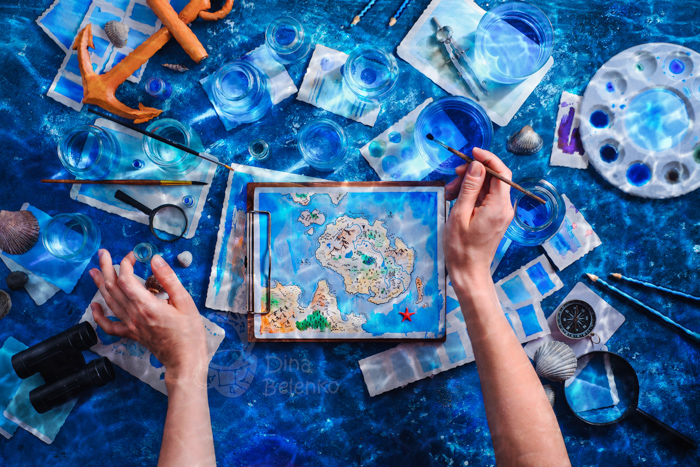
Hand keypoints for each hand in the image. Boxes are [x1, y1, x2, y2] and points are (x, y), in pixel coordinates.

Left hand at [89, 249, 208, 381]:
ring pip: (109, 302)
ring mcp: (131, 325)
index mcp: (147, 305)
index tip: (134, 255)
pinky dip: (99, 316)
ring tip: (93, 271)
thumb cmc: (189, 333)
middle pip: (113, 288)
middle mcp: (134, 315)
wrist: (185, 360)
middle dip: (106, 268)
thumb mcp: (185, 302)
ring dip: (100, 285)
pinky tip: (95, 307)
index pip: (126, 279)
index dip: (126, 263)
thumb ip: (168, 279)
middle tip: (102, 254)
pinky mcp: (132, 334)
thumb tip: (156, 260)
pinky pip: (109, 326)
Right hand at [444, 148, 513, 290]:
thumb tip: (477, 165)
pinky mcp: (495, 218)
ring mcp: (501, 213)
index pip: (501, 172)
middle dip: (472, 173)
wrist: (469, 272)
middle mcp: (505, 208)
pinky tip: (456, 200)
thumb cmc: (461, 247)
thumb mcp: (460, 214)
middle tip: (453, 178)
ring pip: (486, 188)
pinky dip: (471, 196)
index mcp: (499, 206)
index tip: (471, 152)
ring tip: (450, 193)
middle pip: (492, 178)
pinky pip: (485, 199)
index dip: (487, 158)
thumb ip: (470, 188)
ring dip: (469, 185)